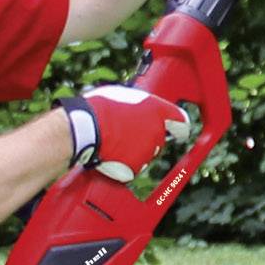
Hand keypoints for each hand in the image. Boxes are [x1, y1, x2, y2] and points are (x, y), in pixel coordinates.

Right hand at [59, 84, 192, 181]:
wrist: (84, 128)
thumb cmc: (100, 108)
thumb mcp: (124, 96)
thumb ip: (139, 104)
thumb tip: (139, 106)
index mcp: (158, 111)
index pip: (181, 122)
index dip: (178, 127)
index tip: (178, 131)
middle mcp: (157, 132)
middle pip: (159, 139)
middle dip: (148, 138)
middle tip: (127, 133)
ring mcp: (147, 152)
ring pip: (145, 154)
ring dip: (135, 150)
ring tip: (114, 141)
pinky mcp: (134, 168)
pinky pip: (131, 168)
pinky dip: (123, 165)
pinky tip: (109, 154)